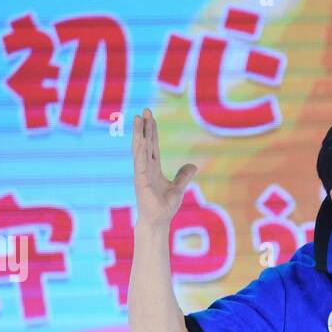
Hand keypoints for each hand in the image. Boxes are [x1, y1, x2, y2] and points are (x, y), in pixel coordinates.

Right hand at [132, 108, 197, 227]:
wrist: (158, 221)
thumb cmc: (165, 207)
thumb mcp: (178, 187)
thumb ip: (183, 176)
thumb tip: (192, 166)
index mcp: (153, 168)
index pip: (152, 145)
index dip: (152, 131)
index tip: (150, 117)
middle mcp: (145, 168)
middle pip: (145, 143)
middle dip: (145, 127)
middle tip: (144, 110)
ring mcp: (141, 173)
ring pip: (140, 149)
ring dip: (139, 134)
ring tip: (138, 118)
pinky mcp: (140, 180)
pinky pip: (140, 162)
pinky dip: (140, 150)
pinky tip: (140, 139)